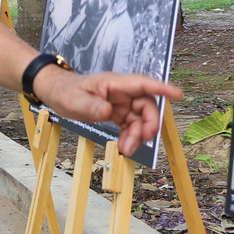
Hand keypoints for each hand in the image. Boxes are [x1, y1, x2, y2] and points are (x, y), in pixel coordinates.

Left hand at [35, 67, 182, 157]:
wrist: (56, 93)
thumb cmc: (65, 91)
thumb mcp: (75, 101)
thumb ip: (92, 107)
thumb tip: (109, 112)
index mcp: (115, 84)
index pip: (143, 83)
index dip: (162, 88)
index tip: (177, 94)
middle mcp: (122, 92)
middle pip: (146, 105)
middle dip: (148, 123)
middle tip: (143, 139)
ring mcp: (121, 103)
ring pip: (139, 119)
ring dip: (137, 135)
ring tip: (127, 150)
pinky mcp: (117, 113)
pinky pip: (130, 125)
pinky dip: (130, 137)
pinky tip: (125, 147)